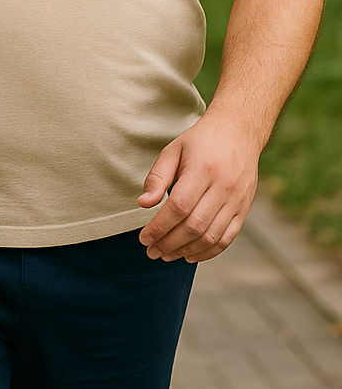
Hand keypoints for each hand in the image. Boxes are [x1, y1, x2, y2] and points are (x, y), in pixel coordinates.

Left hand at [137, 113, 260, 262]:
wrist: (238, 133)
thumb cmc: (200, 141)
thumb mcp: (173, 150)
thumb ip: (157, 177)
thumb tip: (143, 204)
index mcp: (203, 170)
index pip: (178, 207)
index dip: (159, 227)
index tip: (143, 238)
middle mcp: (223, 188)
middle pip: (194, 226)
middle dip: (169, 243)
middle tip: (151, 251)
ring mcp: (237, 201)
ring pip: (211, 236)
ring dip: (186, 251)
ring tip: (166, 255)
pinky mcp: (244, 210)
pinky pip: (228, 238)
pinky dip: (208, 251)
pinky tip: (190, 255)